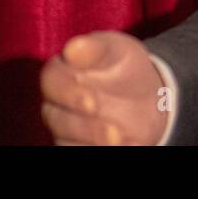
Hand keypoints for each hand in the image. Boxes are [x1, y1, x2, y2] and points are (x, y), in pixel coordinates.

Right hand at [40, 30, 169, 144]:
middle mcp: (56, 102)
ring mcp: (63, 126)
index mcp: (61, 71)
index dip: (68, 92)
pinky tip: (119, 145)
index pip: (51, 79)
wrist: (146, 95)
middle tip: (111, 128)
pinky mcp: (74, 144)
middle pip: (55, 116)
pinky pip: (76, 150)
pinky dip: (95, 149)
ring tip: (118, 138)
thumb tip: (73, 48)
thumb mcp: (116, 50)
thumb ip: (95, 48)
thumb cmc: (123, 65)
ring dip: (91, 140)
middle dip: (84, 126)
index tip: (91, 100)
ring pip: (65, 140)